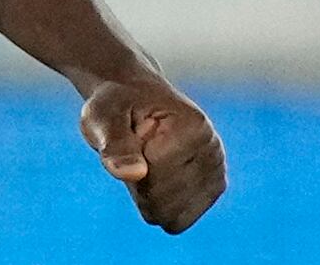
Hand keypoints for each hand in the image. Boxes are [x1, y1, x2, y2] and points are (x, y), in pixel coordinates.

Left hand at [79, 74, 225, 234]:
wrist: (135, 97)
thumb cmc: (116, 106)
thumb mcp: (102, 116)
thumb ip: (114, 143)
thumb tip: (133, 174)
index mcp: (192, 127)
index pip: (152, 178)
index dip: (128, 165)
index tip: (130, 135)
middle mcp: (212, 150)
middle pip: (163, 205)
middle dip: (139, 185)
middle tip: (136, 151)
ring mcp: (217, 171)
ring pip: (172, 218)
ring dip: (149, 196)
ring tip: (147, 162)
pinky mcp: (214, 187)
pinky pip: (179, 221)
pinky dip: (161, 205)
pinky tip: (159, 175)